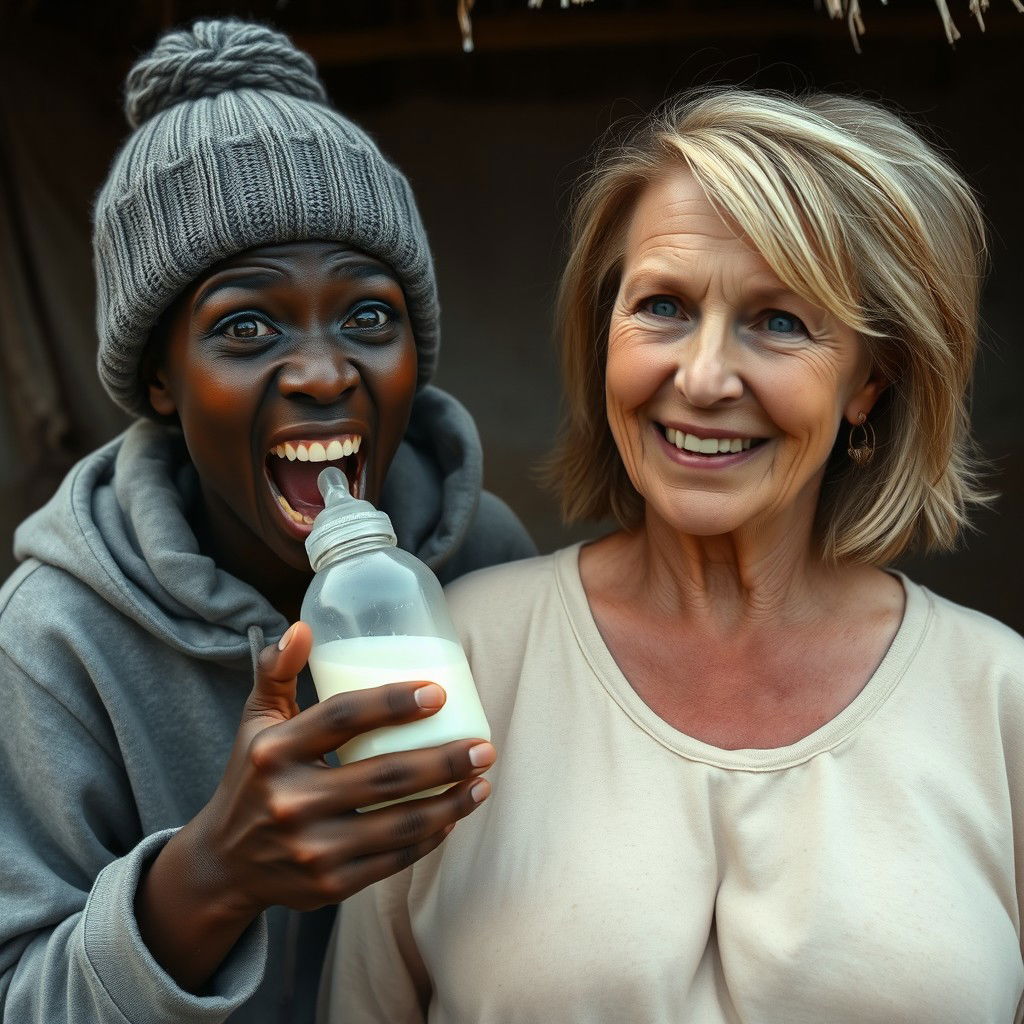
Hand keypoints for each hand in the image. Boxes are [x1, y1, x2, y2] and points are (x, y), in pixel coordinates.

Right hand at [189, 622, 493, 915]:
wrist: (225, 864)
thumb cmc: (253, 776)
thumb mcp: (256, 721)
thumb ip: (277, 671)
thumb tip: (304, 627)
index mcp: (274, 751)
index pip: (343, 717)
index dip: (393, 702)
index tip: (439, 693)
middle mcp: (290, 801)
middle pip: (385, 775)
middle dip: (445, 760)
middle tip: (483, 746)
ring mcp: (311, 849)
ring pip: (398, 824)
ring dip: (451, 803)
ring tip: (482, 781)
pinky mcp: (329, 886)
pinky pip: (394, 860)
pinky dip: (430, 838)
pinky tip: (454, 816)